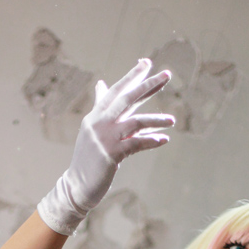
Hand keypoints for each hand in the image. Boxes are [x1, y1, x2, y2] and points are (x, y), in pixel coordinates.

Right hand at [37, 59, 173, 235]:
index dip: (132, 76)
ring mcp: (105, 138)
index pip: (116, 90)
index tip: (147, 62)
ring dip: (157, 120)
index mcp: (96, 115)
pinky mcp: (112, 154)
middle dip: (148, 85)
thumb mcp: (91, 129)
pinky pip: (137, 143)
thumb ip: (100, 107)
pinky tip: (163, 140)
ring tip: (172, 121)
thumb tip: (101, 84)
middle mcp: (99, 123)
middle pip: (127, 99)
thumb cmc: (88, 159)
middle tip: (167, 74)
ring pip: (136, 122)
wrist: (77, 186)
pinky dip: (152, 140)